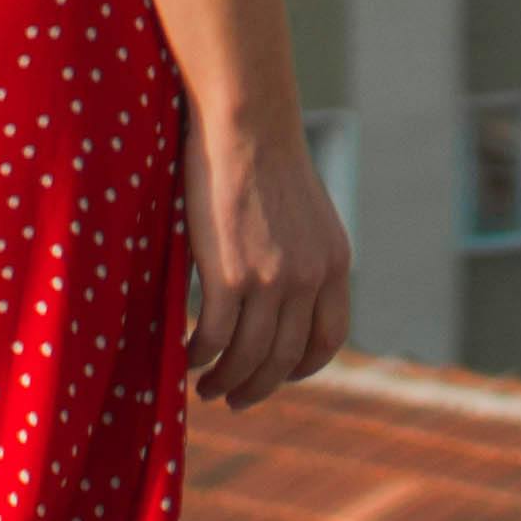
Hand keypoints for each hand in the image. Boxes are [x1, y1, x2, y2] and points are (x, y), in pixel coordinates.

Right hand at [187, 119, 351, 410]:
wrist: (248, 122)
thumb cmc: (266, 158)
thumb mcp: (307, 214)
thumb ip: (303, 255)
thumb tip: (283, 293)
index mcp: (334, 264)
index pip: (328, 339)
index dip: (302, 367)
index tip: (278, 375)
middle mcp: (310, 279)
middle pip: (285, 358)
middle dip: (258, 387)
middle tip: (234, 397)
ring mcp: (272, 280)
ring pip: (249, 357)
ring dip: (225, 381)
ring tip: (206, 387)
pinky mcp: (231, 274)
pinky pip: (215, 336)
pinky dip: (199, 355)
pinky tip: (186, 355)